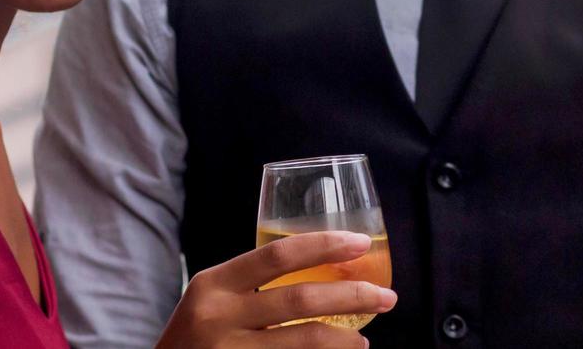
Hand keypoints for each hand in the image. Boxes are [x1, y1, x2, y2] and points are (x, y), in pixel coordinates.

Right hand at [156, 232, 396, 347]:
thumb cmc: (196, 334)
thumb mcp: (211, 297)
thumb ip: (251, 282)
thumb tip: (325, 264)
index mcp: (214, 284)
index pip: (278, 255)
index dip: (324, 245)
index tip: (361, 243)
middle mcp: (218, 318)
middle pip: (300, 300)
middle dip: (352, 296)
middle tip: (387, 297)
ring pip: (304, 342)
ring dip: (345, 339)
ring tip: (364, 340)